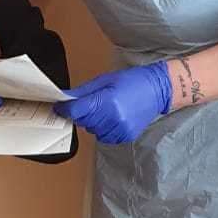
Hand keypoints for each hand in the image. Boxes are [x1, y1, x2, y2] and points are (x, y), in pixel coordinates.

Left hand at [53, 62, 172, 143]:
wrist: (158, 90)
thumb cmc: (132, 81)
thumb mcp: (105, 81)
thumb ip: (83, 92)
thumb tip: (64, 98)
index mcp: (107, 101)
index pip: (76, 111)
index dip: (64, 109)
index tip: (59, 107)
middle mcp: (113, 118)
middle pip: (82, 121)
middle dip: (80, 113)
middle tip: (89, 103)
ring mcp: (120, 129)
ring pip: (91, 130)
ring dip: (92, 122)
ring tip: (105, 109)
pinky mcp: (125, 136)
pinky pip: (103, 136)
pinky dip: (102, 129)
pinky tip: (112, 117)